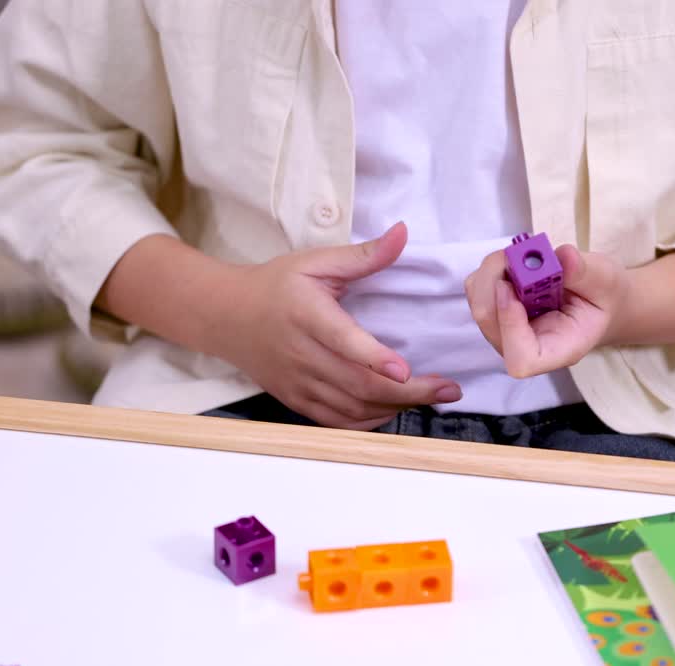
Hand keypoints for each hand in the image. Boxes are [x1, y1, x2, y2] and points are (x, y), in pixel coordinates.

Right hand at [213, 223, 461, 428]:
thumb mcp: (316, 262)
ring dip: (395, 407)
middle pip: (357, 383)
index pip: (343, 341)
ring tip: (432, 398)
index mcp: (307, 315)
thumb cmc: (276, 285)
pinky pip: (337, 422)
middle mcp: (301, 354)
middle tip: (448, 390)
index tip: (406, 370)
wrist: (225, 316)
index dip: (374, 358)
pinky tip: (394, 409)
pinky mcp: (295, 400)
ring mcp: (297, 383)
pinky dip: (370, 421)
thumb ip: (364, 255)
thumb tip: (403, 233)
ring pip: (352, 408)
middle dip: (408, 392)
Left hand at [465, 245, 629, 377]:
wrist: (598, 299)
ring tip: (523, 257)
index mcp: (558, 349)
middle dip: (497, 282)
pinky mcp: (496, 311)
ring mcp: (506, 330)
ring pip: (480, 304)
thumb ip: (586, 272)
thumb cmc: (603, 298)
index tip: (513, 289)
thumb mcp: (606, 281)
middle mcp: (525, 345)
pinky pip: (478, 290)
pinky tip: (517, 263)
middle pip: (490, 325)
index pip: (521, 359)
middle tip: (519, 255)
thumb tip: (563, 256)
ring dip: (493, 271)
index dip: (510, 326)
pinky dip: (493, 269)